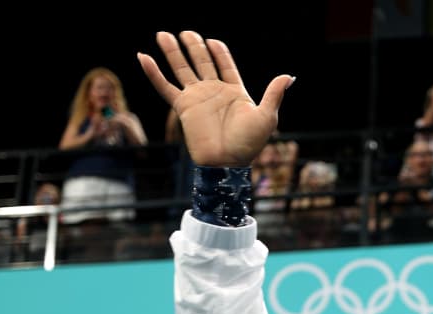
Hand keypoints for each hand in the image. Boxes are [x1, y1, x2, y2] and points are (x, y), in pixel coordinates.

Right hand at [137, 30, 293, 167]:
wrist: (228, 162)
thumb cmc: (250, 143)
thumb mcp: (267, 117)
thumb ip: (273, 94)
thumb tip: (289, 76)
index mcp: (234, 92)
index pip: (224, 65)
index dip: (219, 52)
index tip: (212, 41)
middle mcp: (213, 92)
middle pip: (201, 62)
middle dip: (194, 46)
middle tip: (186, 32)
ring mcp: (196, 98)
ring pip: (181, 69)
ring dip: (172, 52)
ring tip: (163, 34)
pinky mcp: (183, 107)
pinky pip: (164, 87)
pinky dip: (153, 73)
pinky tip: (143, 57)